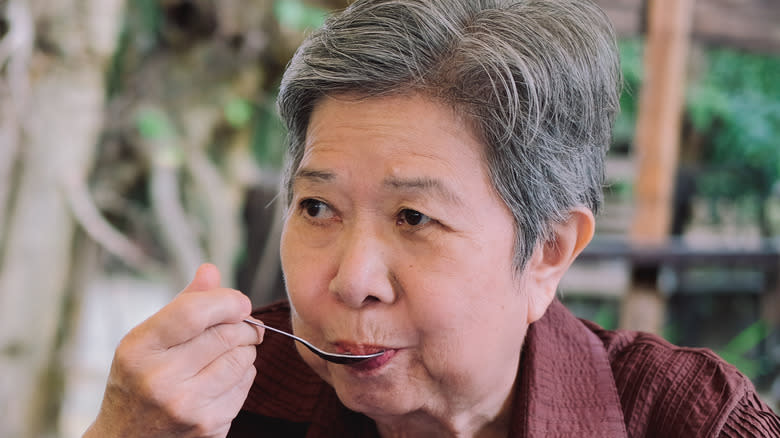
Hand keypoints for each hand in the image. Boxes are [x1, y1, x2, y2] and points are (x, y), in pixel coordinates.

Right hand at [84, 263, 263, 437]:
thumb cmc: (138, 381)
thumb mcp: (147, 341)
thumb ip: (183, 304)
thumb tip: (211, 270)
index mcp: (139, 349)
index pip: (195, 312)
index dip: (228, 301)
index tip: (240, 303)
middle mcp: (160, 379)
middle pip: (227, 335)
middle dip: (243, 325)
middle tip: (241, 325)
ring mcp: (186, 406)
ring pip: (243, 359)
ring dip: (245, 350)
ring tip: (227, 352)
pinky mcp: (209, 426)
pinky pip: (246, 384)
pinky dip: (243, 374)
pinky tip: (223, 377)